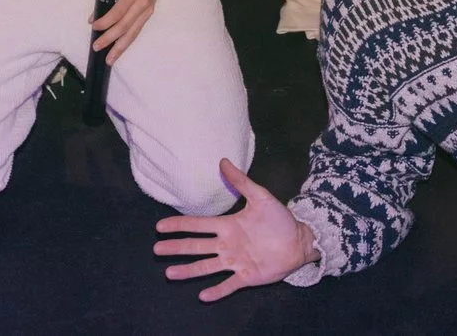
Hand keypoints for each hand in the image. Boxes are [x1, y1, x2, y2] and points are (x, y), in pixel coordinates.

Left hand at [92, 0, 162, 60]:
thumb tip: (94, 16)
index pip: (118, 11)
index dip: (106, 21)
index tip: (94, 27)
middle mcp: (142, 3)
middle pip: (125, 26)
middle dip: (109, 39)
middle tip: (96, 47)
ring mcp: (147, 10)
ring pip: (133, 33)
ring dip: (120, 47)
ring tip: (109, 59)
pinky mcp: (149, 14)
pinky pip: (137, 31)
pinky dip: (127, 42)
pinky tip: (120, 50)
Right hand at [154, 161, 317, 302]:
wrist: (298, 241)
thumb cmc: (278, 219)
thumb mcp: (260, 197)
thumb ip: (241, 182)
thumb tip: (223, 160)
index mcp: (227, 226)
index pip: (198, 225)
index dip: (179, 225)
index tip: (160, 226)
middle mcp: (226, 245)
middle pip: (196, 246)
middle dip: (176, 248)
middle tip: (157, 249)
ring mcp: (235, 262)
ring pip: (206, 267)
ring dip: (189, 271)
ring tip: (170, 273)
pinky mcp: (247, 277)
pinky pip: (229, 285)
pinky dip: (217, 291)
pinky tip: (203, 296)